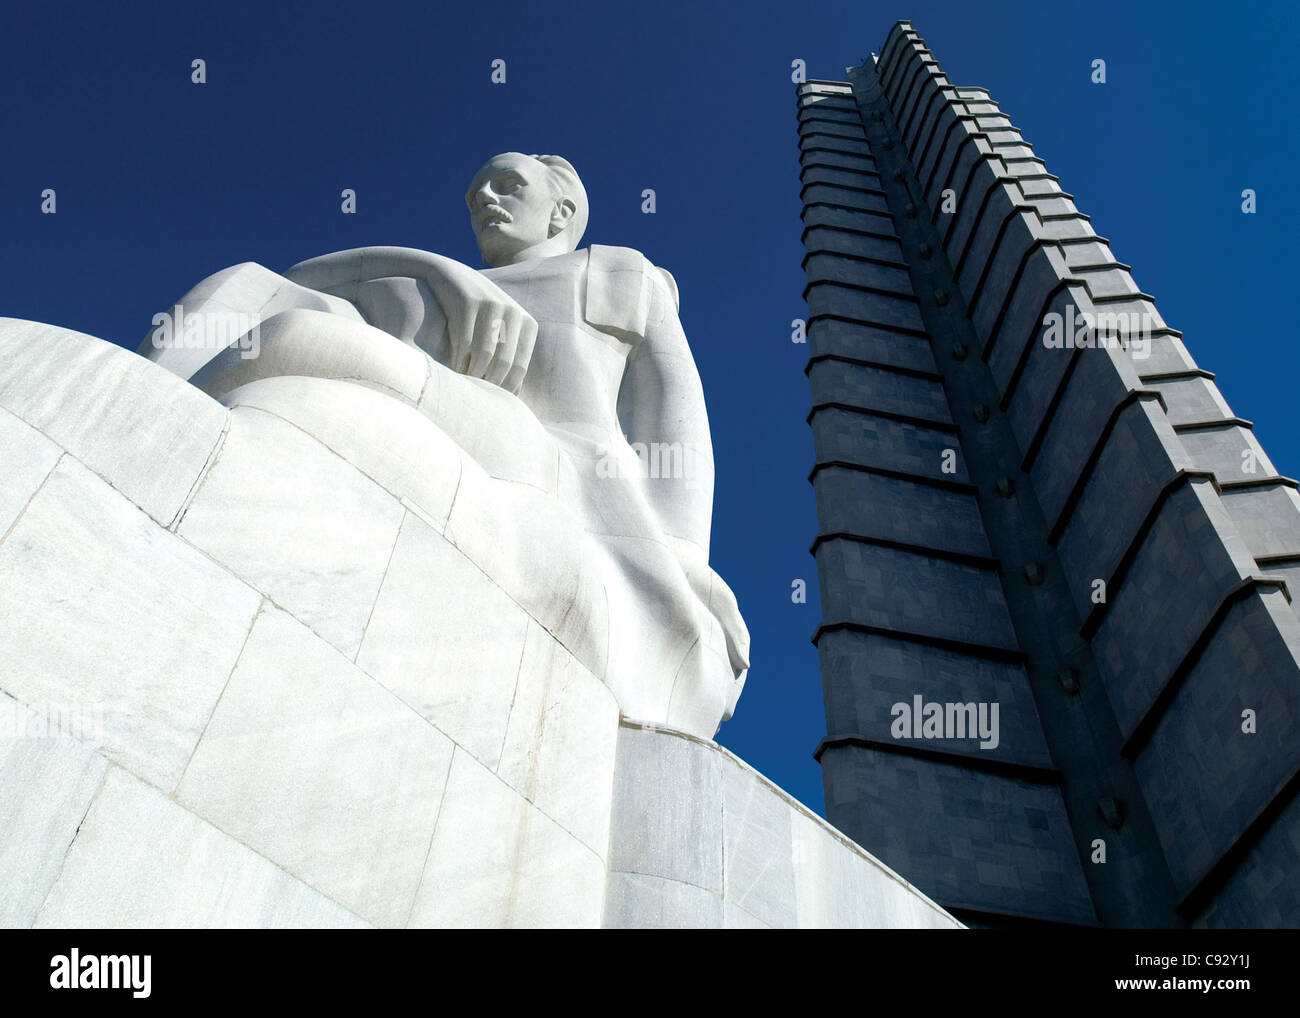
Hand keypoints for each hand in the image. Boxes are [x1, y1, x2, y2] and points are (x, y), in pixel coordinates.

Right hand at [423, 260, 537, 394]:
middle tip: (475, 394)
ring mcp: (491, 306)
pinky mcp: (468, 303)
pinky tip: (454, 367)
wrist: (452, 277)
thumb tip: (514, 395)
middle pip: (503, 363)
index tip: (490, 399)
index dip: (505, 388)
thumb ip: (511, 357)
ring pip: (484, 355)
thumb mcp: (503, 329)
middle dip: (488, 384)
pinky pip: (465, 343)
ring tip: (465, 383)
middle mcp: (514, 313)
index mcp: (528, 324)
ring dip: (473, 375)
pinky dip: (459, 361)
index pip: (520, 368)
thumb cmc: (480, 314)